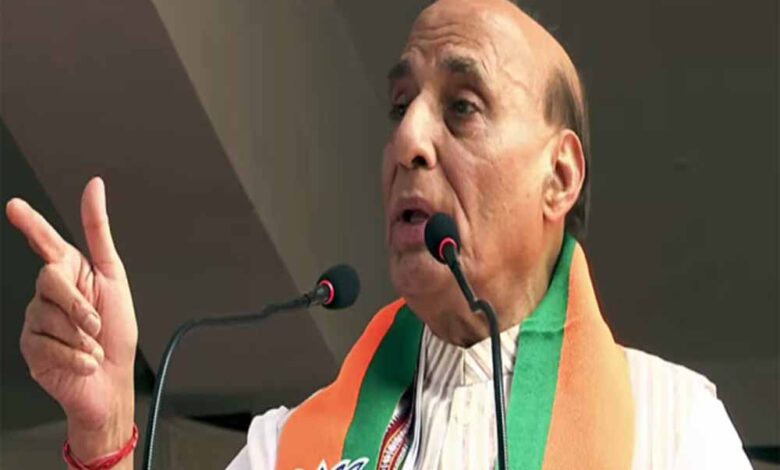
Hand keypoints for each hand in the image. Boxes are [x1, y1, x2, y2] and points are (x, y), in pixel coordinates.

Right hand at [6, 177, 137, 462]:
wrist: (112, 381)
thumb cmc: (116, 333)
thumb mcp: (114, 279)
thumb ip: (99, 233)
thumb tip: (94, 187)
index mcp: (72, 273)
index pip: (47, 242)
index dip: (32, 223)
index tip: (15, 206)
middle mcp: (49, 294)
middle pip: (50, 278)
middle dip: (79, 304)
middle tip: (96, 324)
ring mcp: (36, 320)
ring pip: (51, 316)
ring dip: (83, 337)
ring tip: (92, 345)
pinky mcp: (30, 347)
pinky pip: (49, 345)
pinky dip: (76, 356)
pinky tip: (84, 361)